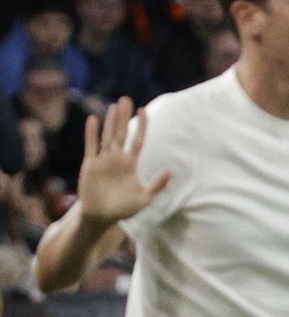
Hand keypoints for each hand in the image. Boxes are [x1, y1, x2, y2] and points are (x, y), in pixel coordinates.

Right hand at [76, 98, 170, 225]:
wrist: (102, 216)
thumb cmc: (124, 209)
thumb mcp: (145, 198)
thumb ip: (157, 185)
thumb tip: (170, 171)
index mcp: (131, 164)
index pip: (138, 141)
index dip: (142, 126)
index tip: (145, 111)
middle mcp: (117, 159)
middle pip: (122, 133)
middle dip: (125, 117)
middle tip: (127, 99)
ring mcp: (103, 160)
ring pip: (108, 136)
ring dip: (110, 121)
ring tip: (114, 106)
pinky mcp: (90, 164)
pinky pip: (91, 146)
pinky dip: (92, 133)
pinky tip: (93, 119)